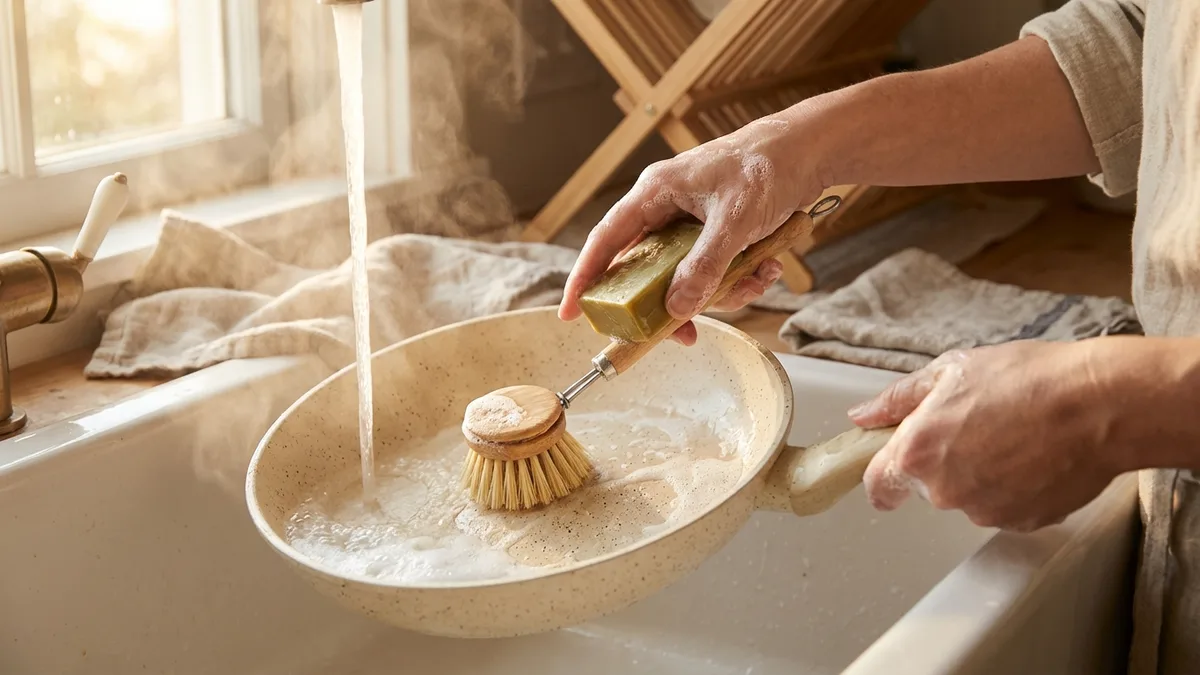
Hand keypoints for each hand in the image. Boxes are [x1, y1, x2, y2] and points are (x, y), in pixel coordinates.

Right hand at [557, 117, 823, 344]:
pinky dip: (741, 279)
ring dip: (722, 291)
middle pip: (647, 272)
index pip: (606, 240)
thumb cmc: (766, 166)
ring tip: (756, 280)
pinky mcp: (717, 235)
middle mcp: (667, 210)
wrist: (811, 150)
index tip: (571, 313)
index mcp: (655, 194)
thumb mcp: (735, 220)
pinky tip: (769, 267)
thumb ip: (705, 266)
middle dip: (673, 304)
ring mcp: (692, 225)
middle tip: (687, 333)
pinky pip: (715, 272)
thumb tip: (677, 309)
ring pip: (686, 278)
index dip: (585, 278)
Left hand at [847, 340, 1127, 532]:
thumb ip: (898, 399)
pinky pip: (1005, 507)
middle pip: (928, 487)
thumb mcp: (951, 371)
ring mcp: (985, 512)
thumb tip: (863, 416)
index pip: (878, 486)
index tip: (892, 468)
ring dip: (980, 475)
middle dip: (943, 462)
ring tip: (1014, 435)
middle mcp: (945, 492)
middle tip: (977, 425)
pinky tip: (1035, 456)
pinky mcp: (1022, 523)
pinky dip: (1014, 487)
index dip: (883, 476)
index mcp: (917, 453)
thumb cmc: (1028, 379)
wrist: (1100, 403)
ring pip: (968, 497)